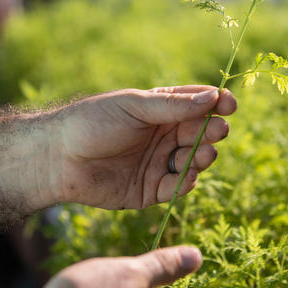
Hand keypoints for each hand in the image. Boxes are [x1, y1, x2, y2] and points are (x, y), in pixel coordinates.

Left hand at [47, 85, 236, 208]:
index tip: (229, 104)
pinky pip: (176, 187)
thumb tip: (212, 97)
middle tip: (219, 131)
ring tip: (203, 153)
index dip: (216, 103)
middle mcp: (163, 136)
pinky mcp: (150, 190)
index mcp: (160, 109)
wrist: (58, 158)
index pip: (197, 105)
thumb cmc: (92, 122)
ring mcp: (158, 163)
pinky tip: (188, 176)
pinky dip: (186, 183)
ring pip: (193, 161)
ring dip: (202, 157)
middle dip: (213, 132)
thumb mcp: (134, 106)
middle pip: (200, 133)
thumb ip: (172, 105)